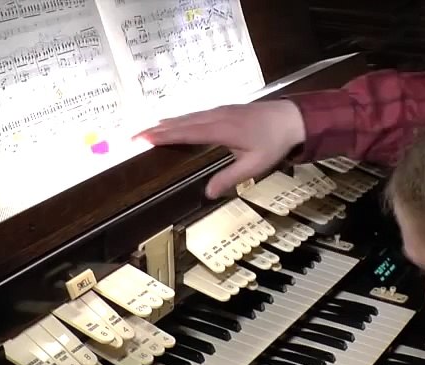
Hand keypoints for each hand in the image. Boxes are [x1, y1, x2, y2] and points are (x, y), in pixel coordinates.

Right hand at [135, 100, 306, 198]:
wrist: (291, 118)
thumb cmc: (274, 143)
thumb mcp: (254, 165)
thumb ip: (229, 178)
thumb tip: (207, 193)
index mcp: (221, 130)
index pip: (186, 132)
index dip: (163, 135)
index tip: (143, 138)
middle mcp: (216, 117)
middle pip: (181, 122)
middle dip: (156, 129)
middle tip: (133, 136)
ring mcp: (219, 111)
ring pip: (187, 116)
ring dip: (166, 123)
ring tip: (146, 130)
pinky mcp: (223, 110)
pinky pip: (195, 114)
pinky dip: (180, 119)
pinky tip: (174, 122)